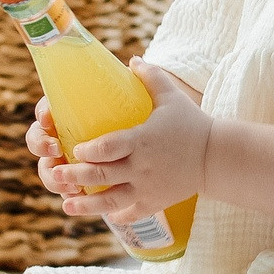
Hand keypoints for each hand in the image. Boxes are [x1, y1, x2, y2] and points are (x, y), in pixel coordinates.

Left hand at [42, 61, 209, 224]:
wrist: (217, 156)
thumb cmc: (193, 123)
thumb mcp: (172, 97)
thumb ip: (151, 76)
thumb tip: (132, 59)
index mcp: (142, 140)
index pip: (107, 147)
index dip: (88, 150)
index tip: (76, 149)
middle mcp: (141, 167)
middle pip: (101, 174)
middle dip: (75, 176)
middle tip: (56, 173)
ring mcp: (148, 188)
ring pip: (111, 200)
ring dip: (86, 204)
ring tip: (66, 204)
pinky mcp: (156, 202)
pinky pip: (131, 213)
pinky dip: (117, 215)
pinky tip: (105, 213)